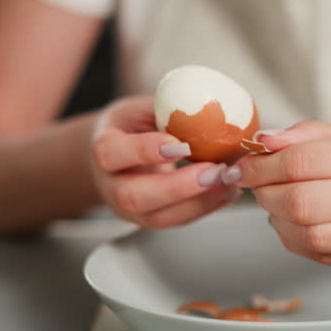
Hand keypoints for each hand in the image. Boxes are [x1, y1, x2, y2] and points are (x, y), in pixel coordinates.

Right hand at [90, 96, 240, 227]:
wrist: (117, 155)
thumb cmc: (132, 126)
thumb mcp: (143, 109)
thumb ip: (168, 111)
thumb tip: (213, 109)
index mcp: (103, 147)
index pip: (112, 153)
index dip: (145, 151)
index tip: (181, 145)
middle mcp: (110, 184)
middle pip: (133, 196)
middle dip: (178, 187)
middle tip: (214, 171)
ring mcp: (128, 208)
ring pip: (158, 217)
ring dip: (199, 201)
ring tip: (227, 181)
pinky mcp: (149, 219)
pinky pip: (176, 221)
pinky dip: (206, 207)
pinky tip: (227, 191)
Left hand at [226, 121, 330, 265]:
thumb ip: (309, 135)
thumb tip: (264, 142)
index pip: (302, 163)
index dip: (261, 166)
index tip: (244, 165)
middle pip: (301, 203)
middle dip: (265, 193)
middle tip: (258, 183)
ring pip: (309, 236)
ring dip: (278, 220)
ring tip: (278, 202)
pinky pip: (322, 255)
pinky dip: (296, 240)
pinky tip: (297, 222)